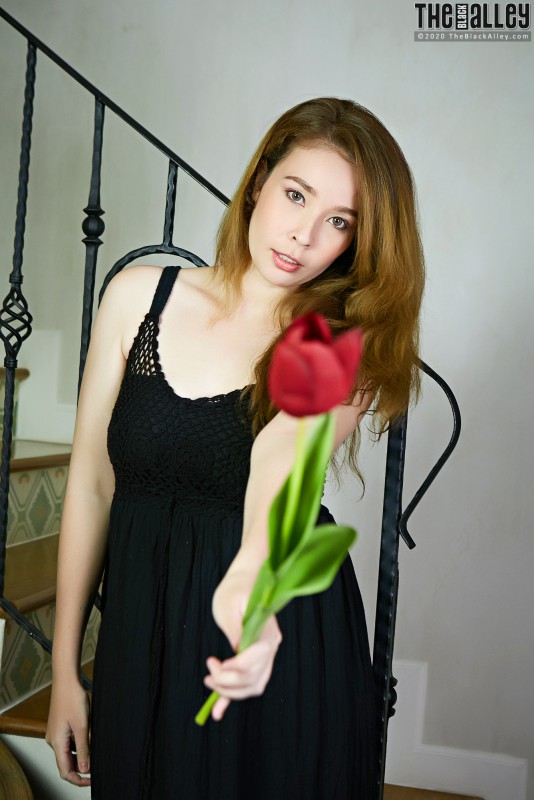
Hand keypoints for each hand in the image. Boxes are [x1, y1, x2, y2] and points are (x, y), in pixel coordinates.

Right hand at [45, 677, 90, 786]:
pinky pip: (68, 742)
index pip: (65, 771)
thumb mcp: (82, 726)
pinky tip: (89, 739)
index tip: (92, 781)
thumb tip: (84, 770)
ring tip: (95, 752)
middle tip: (97, 769)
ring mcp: (56, 734)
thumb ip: (83, 749)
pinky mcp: (60, 727)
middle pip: (65, 764)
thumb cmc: (73, 700)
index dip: (78, 780)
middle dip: (80, 769)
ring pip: (68, 753)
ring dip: (80, 756)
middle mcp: (54, 741)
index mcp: (57, 743)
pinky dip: (78, 745)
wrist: (66, 680)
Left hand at [207, 570, 282, 721]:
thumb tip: (235, 651)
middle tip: (208, 675)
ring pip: (254, 685)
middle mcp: (272, 644)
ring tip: (210, 685)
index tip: (212, 663)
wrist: (244, 582)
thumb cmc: (235, 589)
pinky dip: (235, 697)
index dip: (232, 669)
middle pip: (254, 677)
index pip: (254, 660)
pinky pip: (251, 682)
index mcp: (267, 630)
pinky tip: (217, 710)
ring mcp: (268, 653)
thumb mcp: (228, 605)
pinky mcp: (259, 658)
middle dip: (228, 683)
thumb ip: (234, 629)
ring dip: (231, 693)